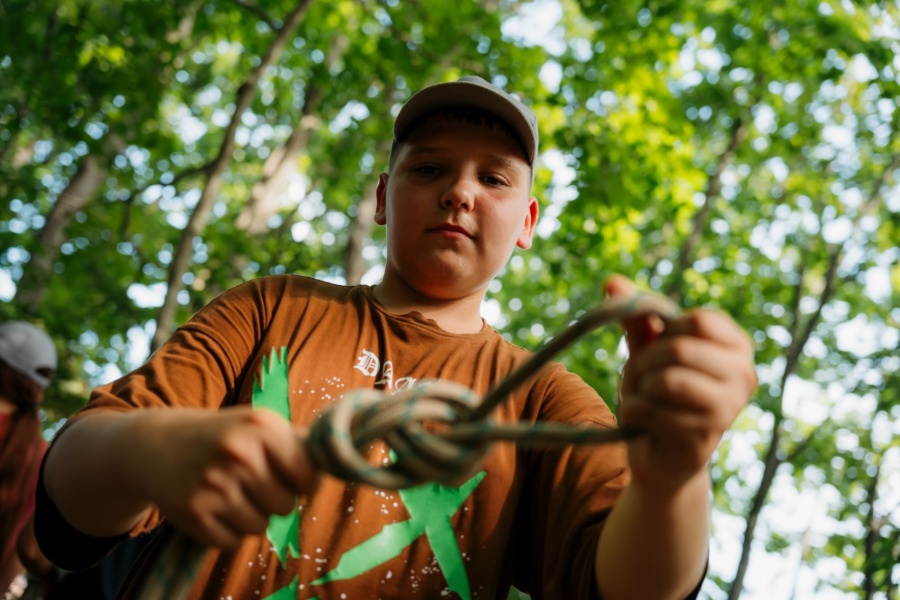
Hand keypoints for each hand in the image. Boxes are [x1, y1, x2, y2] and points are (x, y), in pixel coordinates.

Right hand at [133, 406, 318, 547]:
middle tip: (250, 483)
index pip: (308, 476)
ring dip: (251, 516)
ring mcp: (215, 485)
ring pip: (260, 527)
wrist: (157, 446)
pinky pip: (233, 542)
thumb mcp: (258, 425)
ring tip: (230, 493)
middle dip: (274, 499)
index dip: (301, 481)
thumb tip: (337, 461)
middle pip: (286, 506)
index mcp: (262, 427)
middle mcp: (239, 454)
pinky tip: (213, 507)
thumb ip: (298, 444)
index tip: (287, 475)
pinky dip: (227, 531)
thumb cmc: (222, 437)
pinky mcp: (194, 513)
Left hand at [605, 275, 756, 492]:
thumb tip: (611, 281)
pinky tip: (643, 423)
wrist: (661, 454)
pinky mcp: (702, 438)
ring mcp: (728, 410)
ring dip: (639, 387)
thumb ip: (635, 315)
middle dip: (645, 362)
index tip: (662, 348)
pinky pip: (648, 410)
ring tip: (646, 398)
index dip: (666, 332)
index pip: (698, 321)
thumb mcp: (649, 348)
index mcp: (737, 348)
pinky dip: (632, 412)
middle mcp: (744, 377)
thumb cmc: (660, 393)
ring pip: (664, 380)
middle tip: (645, 378)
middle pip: (678, 349)